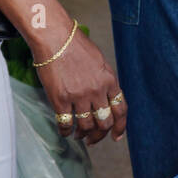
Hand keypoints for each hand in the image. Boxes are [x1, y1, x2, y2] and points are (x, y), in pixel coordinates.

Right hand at [38, 27, 126, 145]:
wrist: (56, 37)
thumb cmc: (76, 46)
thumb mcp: (99, 62)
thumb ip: (105, 81)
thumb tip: (106, 99)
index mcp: (110, 80)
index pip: (121, 109)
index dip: (120, 127)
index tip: (115, 136)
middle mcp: (97, 90)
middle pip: (105, 122)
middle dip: (100, 135)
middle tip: (93, 139)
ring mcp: (79, 95)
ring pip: (86, 126)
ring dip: (83, 134)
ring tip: (78, 135)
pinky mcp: (61, 99)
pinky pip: (66, 124)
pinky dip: (66, 131)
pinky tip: (65, 131)